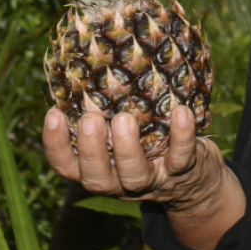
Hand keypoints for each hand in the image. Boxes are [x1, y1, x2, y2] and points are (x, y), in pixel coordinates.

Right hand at [43, 104, 227, 213]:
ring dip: (128, 148)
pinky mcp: (184, 172)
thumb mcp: (124, 137)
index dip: (56, 144)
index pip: (67, 166)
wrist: (197, 181)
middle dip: (91, 149)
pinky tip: (181, 112)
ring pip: (135, 175)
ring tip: (124, 118)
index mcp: (100, 170)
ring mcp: (153, 179)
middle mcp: (121, 182)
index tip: (53, 113)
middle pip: (97, 178)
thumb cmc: (150, 146)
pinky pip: (181, 157)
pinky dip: (182, 136)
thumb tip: (91, 67)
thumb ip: (107, 115)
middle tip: (90, 118)